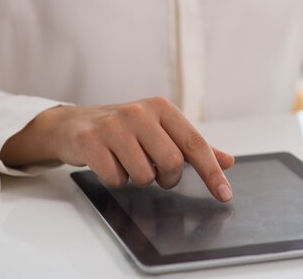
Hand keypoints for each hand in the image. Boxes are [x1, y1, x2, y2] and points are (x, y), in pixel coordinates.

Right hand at [0, 97, 234, 201]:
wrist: (74, 124)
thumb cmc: (125, 130)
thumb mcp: (161, 131)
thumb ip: (192, 147)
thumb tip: (228, 161)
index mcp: (162, 108)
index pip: (195, 144)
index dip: (212, 172)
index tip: (225, 194)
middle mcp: (140, 112)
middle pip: (171, 163)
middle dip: (167, 177)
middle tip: (156, 171)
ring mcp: (114, 125)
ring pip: (144, 176)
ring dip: (140, 178)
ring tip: (128, 162)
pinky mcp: (91, 141)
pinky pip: (117, 179)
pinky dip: (116, 179)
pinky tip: (109, 162)